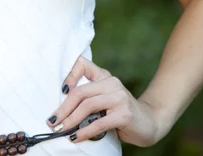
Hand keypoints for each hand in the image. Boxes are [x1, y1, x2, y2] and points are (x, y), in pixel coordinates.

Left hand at [46, 56, 164, 146]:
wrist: (150, 122)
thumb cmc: (121, 113)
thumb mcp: (105, 100)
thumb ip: (90, 98)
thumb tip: (61, 111)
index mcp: (105, 76)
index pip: (83, 64)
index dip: (69, 74)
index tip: (60, 91)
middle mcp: (112, 83)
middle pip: (80, 92)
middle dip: (64, 108)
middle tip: (52, 121)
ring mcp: (119, 97)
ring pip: (87, 106)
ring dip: (70, 120)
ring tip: (61, 130)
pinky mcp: (124, 114)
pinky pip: (98, 123)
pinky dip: (84, 131)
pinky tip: (75, 137)